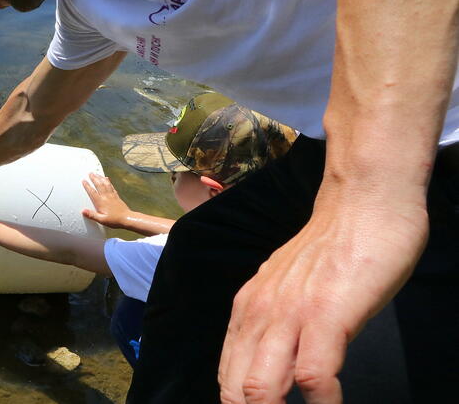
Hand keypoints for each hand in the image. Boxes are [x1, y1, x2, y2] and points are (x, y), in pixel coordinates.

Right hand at [81, 173, 133, 227]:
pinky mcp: (116, 196)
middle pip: (99, 185)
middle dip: (94, 178)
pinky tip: (107, 179)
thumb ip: (92, 215)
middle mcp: (106, 197)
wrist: (127, 218)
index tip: (84, 181)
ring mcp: (112, 196)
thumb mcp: (101, 220)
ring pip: (105, 184)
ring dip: (100, 178)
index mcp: (101, 202)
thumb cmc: (114, 220)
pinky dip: (108, 182)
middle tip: (90, 173)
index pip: (92, 192)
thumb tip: (83, 211)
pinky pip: (111, 186)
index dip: (87, 186)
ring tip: (97, 174)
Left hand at [218, 183, 428, 403]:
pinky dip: (322, 402)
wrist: (360, 203)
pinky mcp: (326, 314)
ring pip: (261, 387)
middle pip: (235, 388)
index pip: (226, 376)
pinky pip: (313, 374)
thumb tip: (278, 368)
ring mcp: (290, 314)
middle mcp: (258, 313)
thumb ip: (277, 325)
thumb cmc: (333, 250)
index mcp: (247, 309)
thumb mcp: (288, 289)